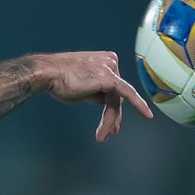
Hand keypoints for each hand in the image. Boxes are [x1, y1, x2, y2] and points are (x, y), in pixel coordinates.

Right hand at [36, 51, 152, 141]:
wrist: (48, 73)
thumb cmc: (59, 80)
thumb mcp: (81, 88)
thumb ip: (94, 93)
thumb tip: (102, 101)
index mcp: (104, 60)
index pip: (113, 87)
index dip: (112, 105)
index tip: (111, 122)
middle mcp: (110, 61)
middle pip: (117, 93)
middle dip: (113, 114)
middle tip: (111, 131)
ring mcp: (111, 68)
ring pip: (117, 99)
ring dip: (110, 118)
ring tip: (102, 134)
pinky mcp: (110, 78)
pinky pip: (127, 95)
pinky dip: (138, 105)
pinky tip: (147, 115)